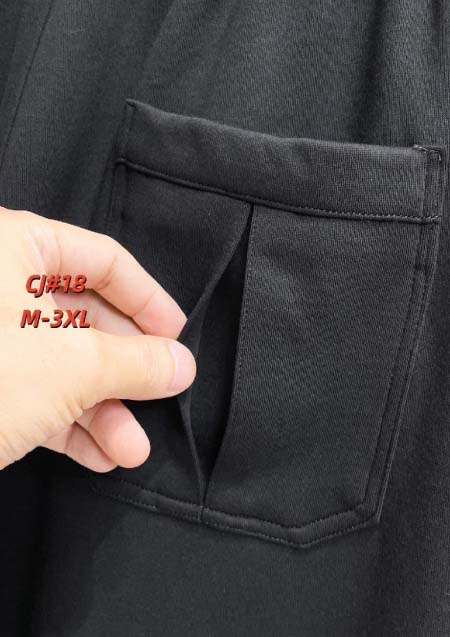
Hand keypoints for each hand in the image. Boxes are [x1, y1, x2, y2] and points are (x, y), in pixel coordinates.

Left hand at [0, 207, 195, 471]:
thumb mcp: (70, 367)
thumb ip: (136, 361)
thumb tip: (179, 364)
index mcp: (12, 249)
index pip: (101, 259)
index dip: (147, 299)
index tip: (175, 335)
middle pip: (84, 318)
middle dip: (125, 370)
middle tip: (159, 395)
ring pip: (59, 364)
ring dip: (101, 408)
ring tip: (129, 447)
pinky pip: (32, 393)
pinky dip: (67, 423)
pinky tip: (98, 454)